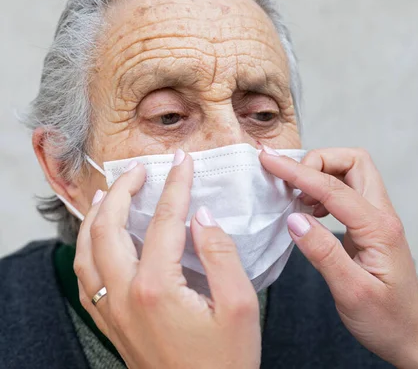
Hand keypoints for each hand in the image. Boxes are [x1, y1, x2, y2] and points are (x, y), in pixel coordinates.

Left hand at [74, 151, 260, 368]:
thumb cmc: (226, 363)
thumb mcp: (240, 305)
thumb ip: (220, 254)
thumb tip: (202, 216)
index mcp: (157, 287)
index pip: (164, 221)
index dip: (175, 185)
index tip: (183, 162)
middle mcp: (125, 296)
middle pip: (109, 229)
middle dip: (123, 190)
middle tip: (139, 169)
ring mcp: (113, 313)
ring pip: (87, 253)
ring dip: (95, 218)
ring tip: (108, 193)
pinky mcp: (113, 326)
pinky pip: (86, 280)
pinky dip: (86, 251)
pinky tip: (98, 243)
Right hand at [260, 147, 417, 368]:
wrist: (411, 335)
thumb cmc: (386, 320)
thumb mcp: (351, 292)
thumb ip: (323, 253)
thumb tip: (295, 219)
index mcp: (379, 229)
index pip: (334, 188)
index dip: (298, 172)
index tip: (269, 162)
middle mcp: (382, 216)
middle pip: (354, 161)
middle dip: (318, 160)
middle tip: (289, 180)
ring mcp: (378, 220)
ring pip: (352, 173)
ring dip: (321, 174)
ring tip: (296, 197)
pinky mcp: (369, 227)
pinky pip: (348, 193)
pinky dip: (324, 191)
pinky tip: (309, 210)